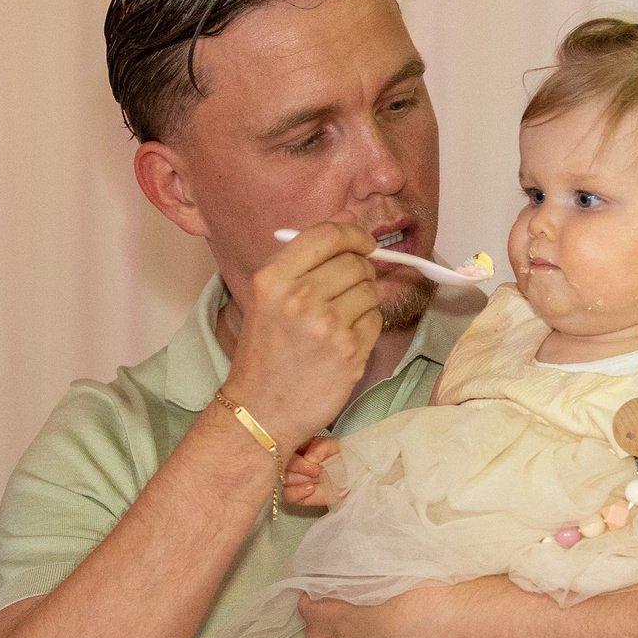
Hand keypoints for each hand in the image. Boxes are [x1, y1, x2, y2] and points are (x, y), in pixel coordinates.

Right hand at [225, 219, 385, 451]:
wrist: (261, 409)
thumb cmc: (265, 353)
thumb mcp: (267, 298)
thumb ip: (301, 263)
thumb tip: (349, 229)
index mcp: (273, 278)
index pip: (327, 235)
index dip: (353, 234)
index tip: (363, 243)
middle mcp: (299, 297)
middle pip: (355, 263)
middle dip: (359, 272)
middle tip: (345, 292)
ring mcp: (327, 325)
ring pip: (370, 291)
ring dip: (362, 302)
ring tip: (338, 322)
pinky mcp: (350, 350)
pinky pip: (376, 320)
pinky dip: (366, 327)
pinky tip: (342, 342)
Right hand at [282, 436, 343, 508]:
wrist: (357, 478)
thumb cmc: (346, 460)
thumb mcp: (335, 446)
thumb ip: (321, 447)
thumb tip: (308, 457)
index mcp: (300, 446)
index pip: (285, 448)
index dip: (297, 457)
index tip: (314, 463)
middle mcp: (295, 462)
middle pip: (281, 465)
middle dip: (299, 468)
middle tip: (316, 471)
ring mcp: (296, 478)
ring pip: (283, 479)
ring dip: (298, 480)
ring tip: (314, 480)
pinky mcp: (299, 495)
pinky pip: (287, 495)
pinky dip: (296, 493)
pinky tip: (310, 489)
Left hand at [298, 585, 457, 637]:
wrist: (435, 634)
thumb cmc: (408, 599)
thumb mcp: (377, 584)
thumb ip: (358, 592)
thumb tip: (361, 595)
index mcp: (324, 619)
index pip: (308, 609)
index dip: (320, 603)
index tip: (332, 599)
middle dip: (337, 633)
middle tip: (363, 623)